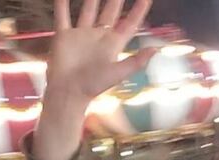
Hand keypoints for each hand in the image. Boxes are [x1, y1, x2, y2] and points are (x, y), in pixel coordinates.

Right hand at [33, 0, 154, 159]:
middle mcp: (98, 36)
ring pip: (88, 8)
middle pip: (110, 10)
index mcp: (113, 44)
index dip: (139, 10)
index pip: (129, 23)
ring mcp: (81, 35)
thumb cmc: (92, 87)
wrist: (67, 93)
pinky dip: (61, 3)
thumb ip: (136, 61)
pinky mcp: (64, 36)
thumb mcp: (118, 73)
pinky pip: (63, 15)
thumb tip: (157, 50)